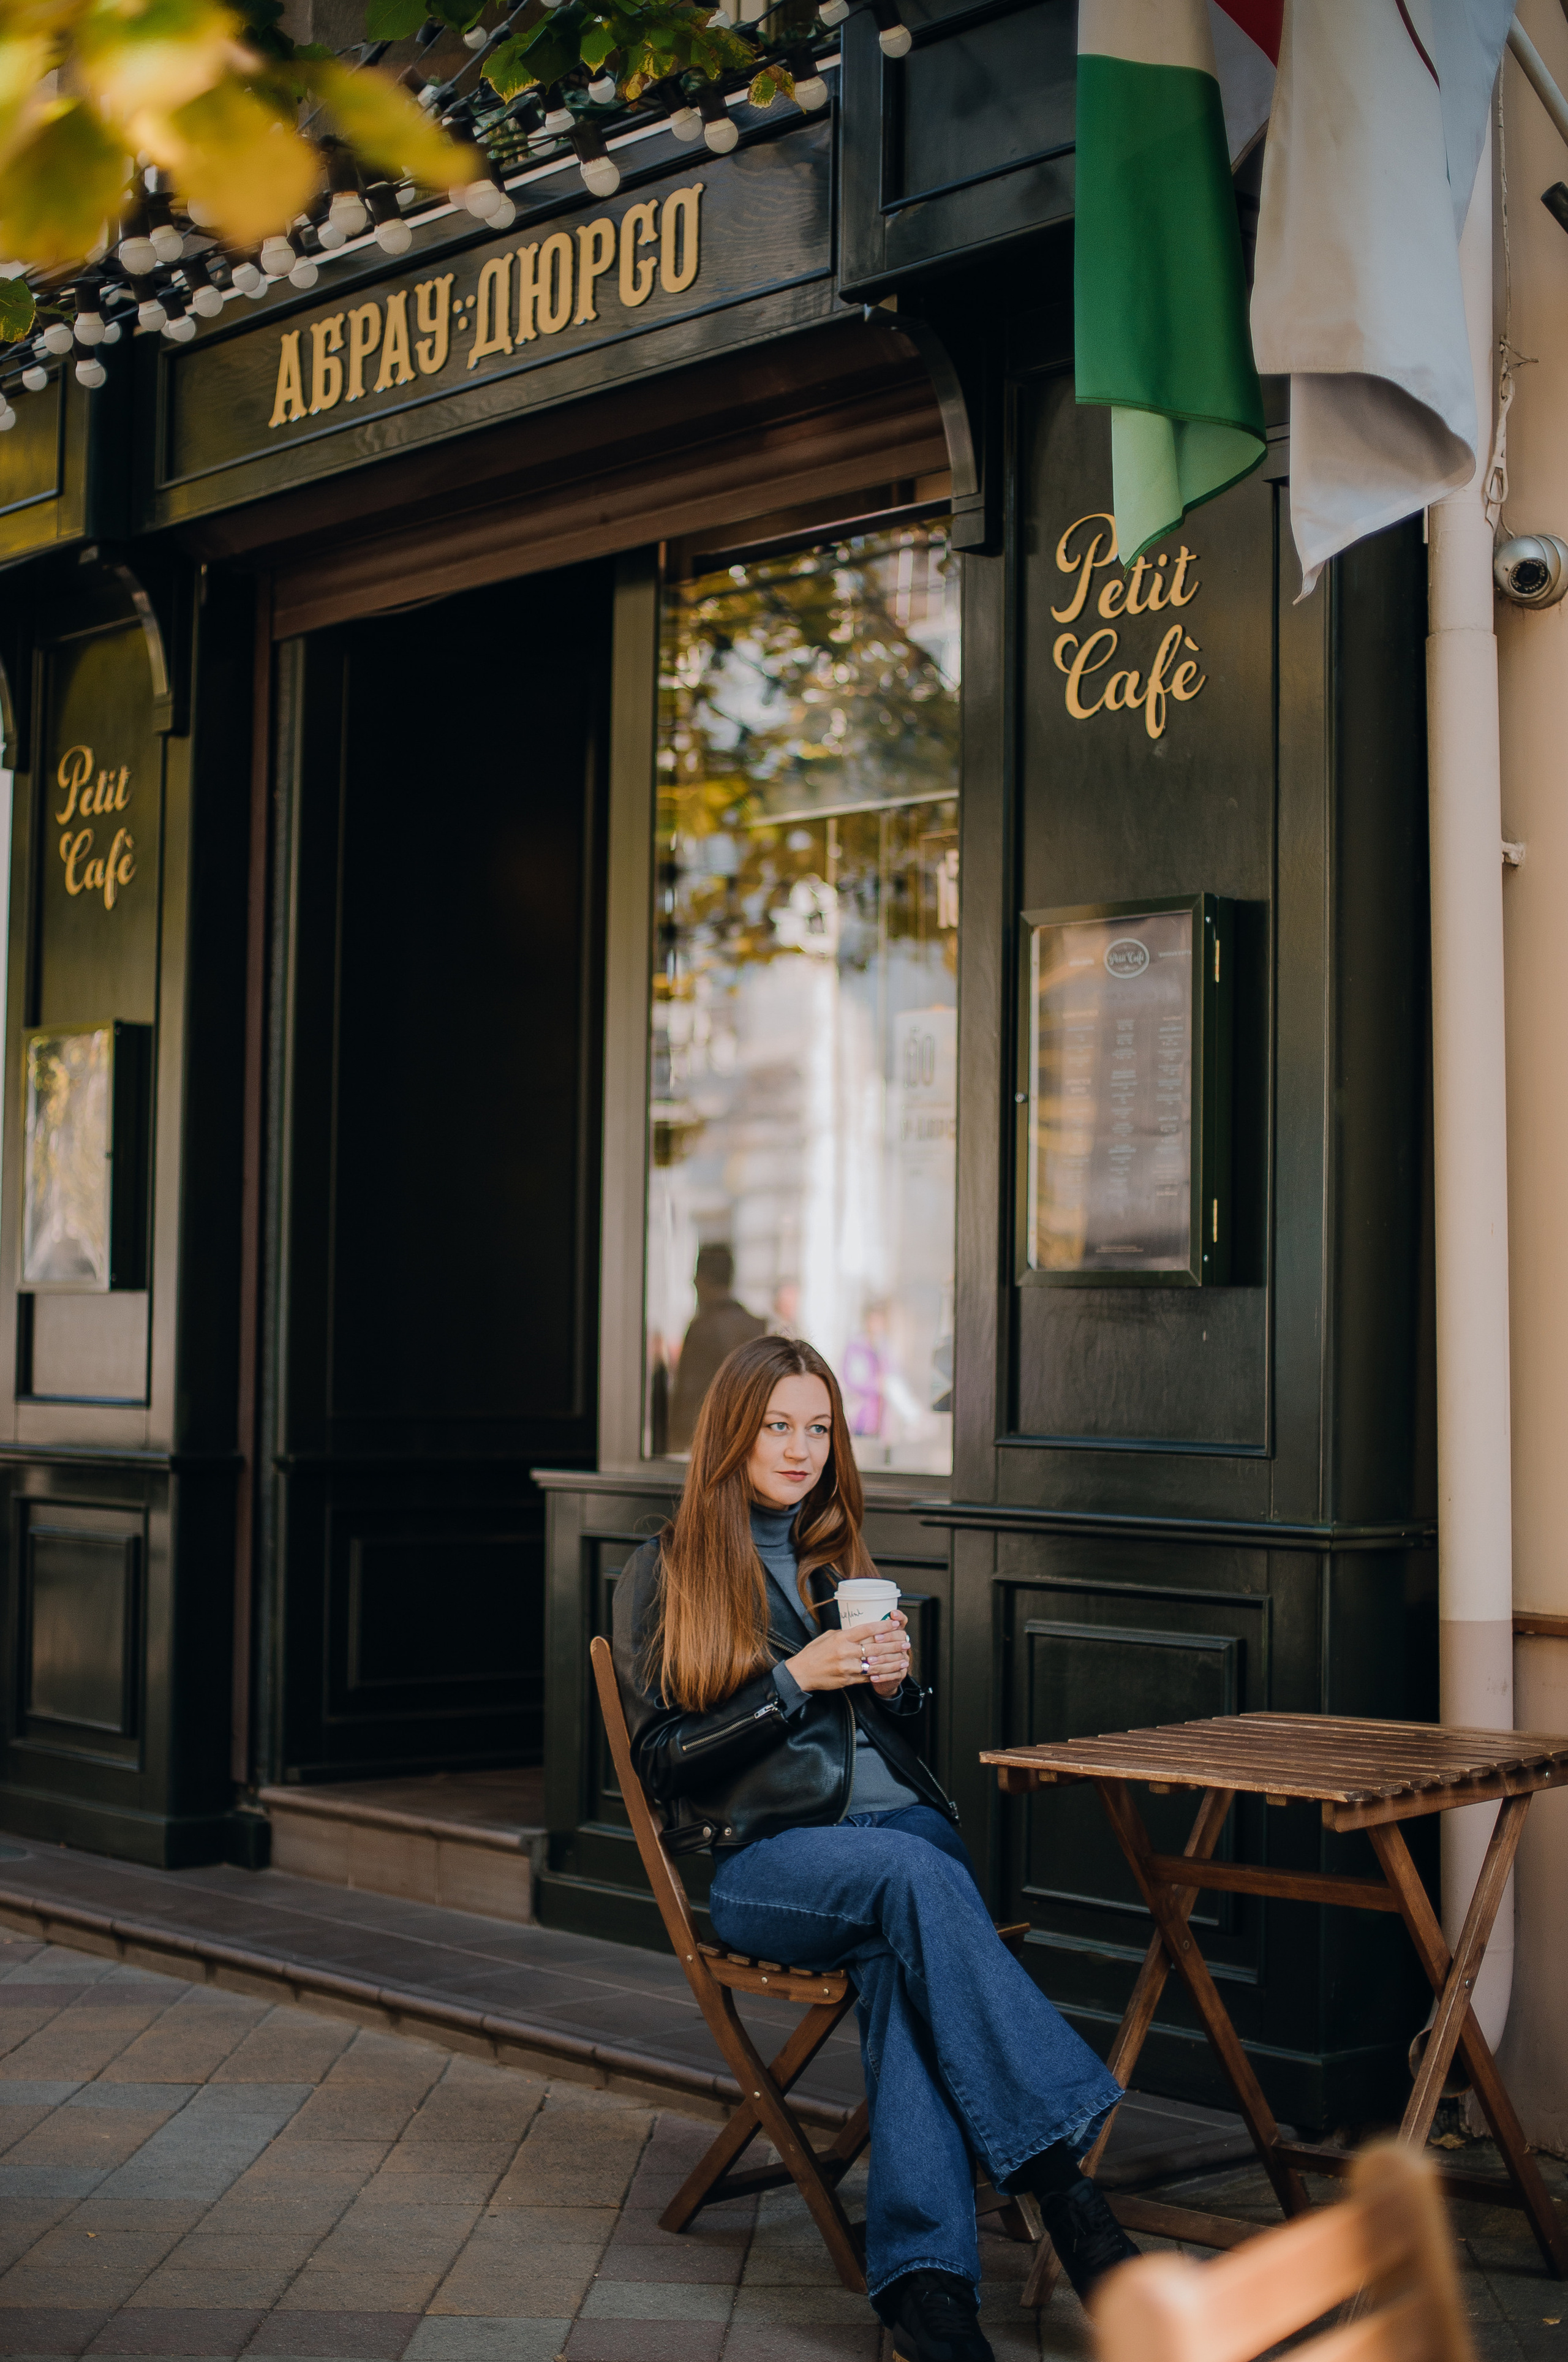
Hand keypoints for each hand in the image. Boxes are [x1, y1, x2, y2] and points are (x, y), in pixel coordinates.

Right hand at [784, 1609, 910, 1697]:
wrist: (802, 1673)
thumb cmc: (814, 1652)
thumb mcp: (829, 1636)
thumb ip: (846, 1634)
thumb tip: (862, 1631)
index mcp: (841, 1637)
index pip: (867, 1629)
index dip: (884, 1626)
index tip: (896, 1624)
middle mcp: (845, 1652)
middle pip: (875, 1647)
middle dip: (894, 1645)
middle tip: (906, 1643)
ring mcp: (847, 1667)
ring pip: (875, 1664)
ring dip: (892, 1662)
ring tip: (904, 1660)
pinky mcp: (848, 1680)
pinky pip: (868, 1677)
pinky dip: (881, 1675)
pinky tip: (891, 1672)